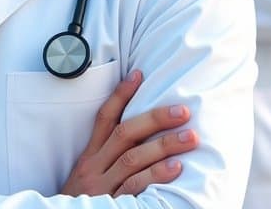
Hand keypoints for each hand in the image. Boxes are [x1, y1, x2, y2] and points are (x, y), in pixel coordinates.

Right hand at [61, 69, 197, 196]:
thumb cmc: (80, 201)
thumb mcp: (87, 175)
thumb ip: (106, 156)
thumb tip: (138, 134)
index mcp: (89, 157)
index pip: (104, 119)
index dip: (121, 96)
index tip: (139, 75)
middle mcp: (95, 167)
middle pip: (125, 135)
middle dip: (155, 119)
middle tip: (183, 110)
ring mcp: (103, 187)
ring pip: (133, 159)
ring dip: (164, 146)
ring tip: (190, 137)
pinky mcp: (112, 204)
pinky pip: (136, 187)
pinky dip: (156, 176)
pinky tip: (176, 168)